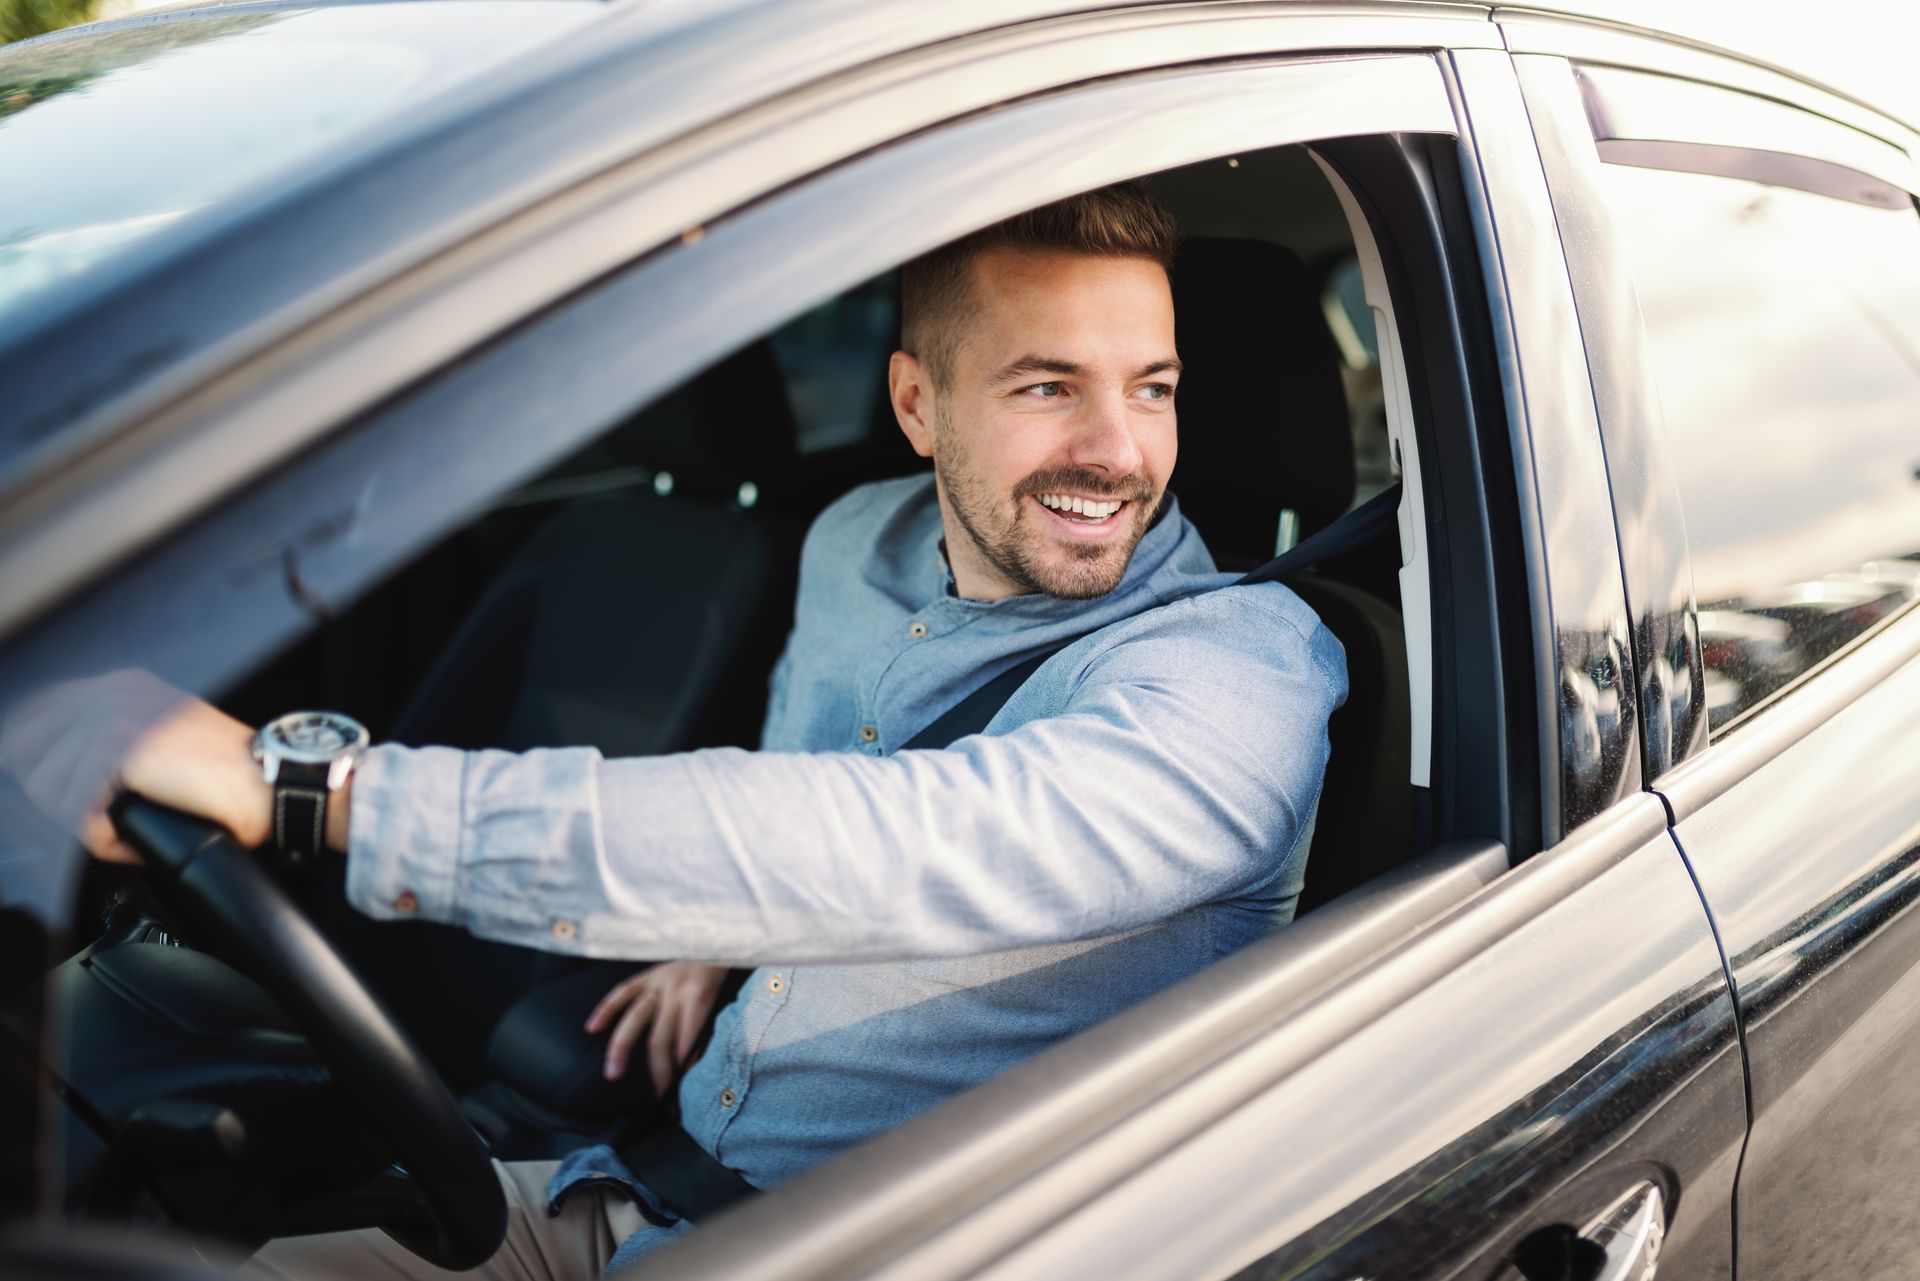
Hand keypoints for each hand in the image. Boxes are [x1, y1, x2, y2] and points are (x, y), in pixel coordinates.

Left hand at [0, 670, 269, 862]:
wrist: (271, 783)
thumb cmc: (232, 775)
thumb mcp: (165, 740)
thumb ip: (117, 741)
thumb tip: (65, 773)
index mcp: (120, 686)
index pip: (32, 720)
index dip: (33, 765)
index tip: (54, 796)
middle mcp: (111, 692)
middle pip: (29, 759)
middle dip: (59, 800)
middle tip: (99, 821)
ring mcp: (112, 717)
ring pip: (51, 793)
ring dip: (88, 824)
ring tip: (132, 829)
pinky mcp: (120, 750)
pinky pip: (80, 816)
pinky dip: (106, 841)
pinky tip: (137, 838)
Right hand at [584, 962, 729, 1093]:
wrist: (716, 938)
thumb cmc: (720, 976)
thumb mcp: (722, 1001)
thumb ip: (704, 1031)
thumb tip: (689, 1068)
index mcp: (699, 997)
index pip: (685, 1041)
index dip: (679, 1069)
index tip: (675, 1093)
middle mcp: (675, 990)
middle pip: (660, 1037)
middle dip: (656, 1069)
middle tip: (654, 1096)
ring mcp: (657, 982)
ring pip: (634, 1018)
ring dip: (621, 1048)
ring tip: (611, 1074)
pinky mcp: (647, 975)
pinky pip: (622, 992)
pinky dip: (605, 1009)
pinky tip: (591, 1028)